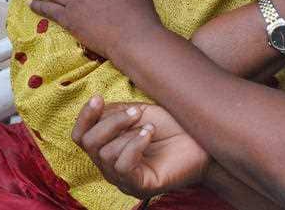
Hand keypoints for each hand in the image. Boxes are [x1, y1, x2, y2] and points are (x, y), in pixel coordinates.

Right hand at [72, 96, 209, 199]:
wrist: (203, 140)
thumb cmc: (173, 126)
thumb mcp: (139, 113)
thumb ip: (114, 112)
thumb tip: (95, 108)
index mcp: (109, 147)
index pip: (81, 136)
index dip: (84, 117)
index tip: (98, 98)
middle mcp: (111, 166)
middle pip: (90, 144)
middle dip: (110, 123)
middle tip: (136, 113)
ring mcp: (124, 179)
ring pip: (105, 154)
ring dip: (126, 134)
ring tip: (148, 126)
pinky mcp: (140, 186)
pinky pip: (123, 167)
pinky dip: (134, 145)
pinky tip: (149, 135)